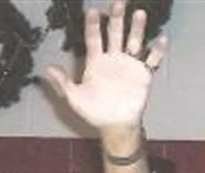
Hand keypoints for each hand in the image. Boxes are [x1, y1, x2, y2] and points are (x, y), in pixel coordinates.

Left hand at [45, 0, 167, 129]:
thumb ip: (63, 82)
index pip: (94, 40)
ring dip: (137, 28)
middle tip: (117, 3)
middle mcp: (113, 60)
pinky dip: (158, 50)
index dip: (92, 26)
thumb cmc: (93, 112)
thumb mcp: (74, 97)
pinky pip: (152, 60)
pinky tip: (160, 40)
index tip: (91, 11)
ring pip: (134, 41)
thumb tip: (48, 69)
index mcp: (95, 63)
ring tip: (138, 13)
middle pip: (115, 34)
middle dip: (116, 19)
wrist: (114, 125)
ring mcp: (129, 65)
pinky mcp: (143, 74)